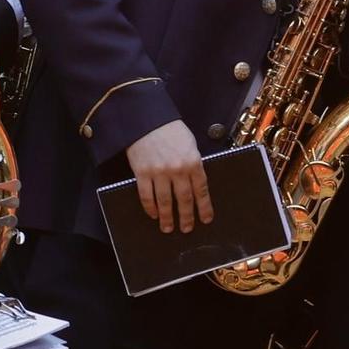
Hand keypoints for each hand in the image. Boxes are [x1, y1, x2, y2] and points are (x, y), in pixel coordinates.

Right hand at [125, 120, 211, 234]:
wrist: (147, 120)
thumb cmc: (171, 130)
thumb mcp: (190, 144)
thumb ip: (193, 163)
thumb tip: (196, 183)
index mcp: (193, 161)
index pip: (201, 189)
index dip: (204, 206)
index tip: (206, 219)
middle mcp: (177, 169)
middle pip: (184, 199)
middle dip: (187, 216)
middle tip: (187, 228)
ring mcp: (159, 172)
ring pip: (165, 201)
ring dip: (168, 217)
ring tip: (169, 228)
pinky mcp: (142, 173)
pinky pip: (146, 196)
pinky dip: (150, 208)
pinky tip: (154, 214)